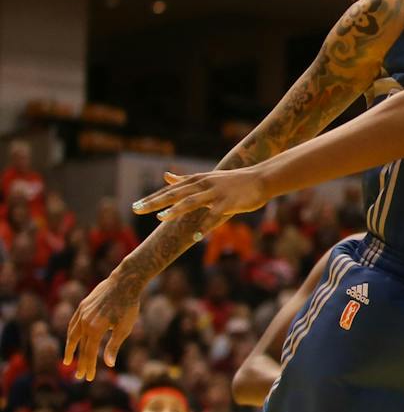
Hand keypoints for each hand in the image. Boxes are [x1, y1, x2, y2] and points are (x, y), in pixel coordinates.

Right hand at [65, 272, 143, 380]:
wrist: (124, 282)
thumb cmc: (128, 306)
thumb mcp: (124, 328)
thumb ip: (114, 346)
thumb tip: (109, 364)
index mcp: (95, 329)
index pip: (89, 353)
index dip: (89, 366)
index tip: (89, 377)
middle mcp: (85, 322)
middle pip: (81, 347)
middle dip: (81, 362)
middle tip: (80, 376)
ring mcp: (82, 313)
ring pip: (73, 335)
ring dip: (71, 349)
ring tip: (68, 361)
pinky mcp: (82, 306)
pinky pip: (73, 323)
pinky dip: (71, 333)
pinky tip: (71, 339)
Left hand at [132, 168, 268, 227]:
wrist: (262, 178)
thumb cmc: (233, 181)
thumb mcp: (207, 177)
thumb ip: (185, 180)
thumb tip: (165, 176)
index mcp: (197, 180)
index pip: (170, 190)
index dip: (152, 198)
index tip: (134, 206)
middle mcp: (204, 185)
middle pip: (175, 194)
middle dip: (155, 202)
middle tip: (136, 209)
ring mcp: (216, 194)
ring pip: (192, 201)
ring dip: (176, 209)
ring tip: (161, 218)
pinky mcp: (228, 203)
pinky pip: (214, 216)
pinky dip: (204, 226)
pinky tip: (195, 236)